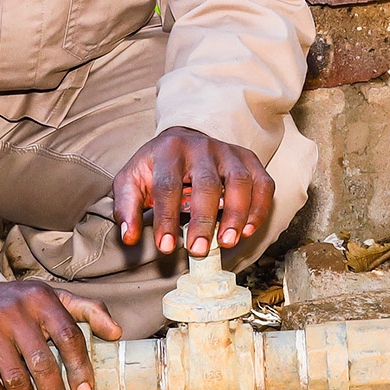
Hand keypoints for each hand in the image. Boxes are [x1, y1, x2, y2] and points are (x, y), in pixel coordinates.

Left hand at [115, 126, 274, 260]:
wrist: (182, 139)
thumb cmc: (156, 167)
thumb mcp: (131, 181)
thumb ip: (127, 208)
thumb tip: (129, 237)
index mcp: (168, 151)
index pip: (167, 186)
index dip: (167, 218)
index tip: (166, 247)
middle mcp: (201, 147)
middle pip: (207, 183)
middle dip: (204, 220)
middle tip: (199, 250)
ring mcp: (228, 151)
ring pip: (240, 181)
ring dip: (237, 215)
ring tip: (227, 242)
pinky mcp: (248, 159)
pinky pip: (262, 182)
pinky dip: (259, 208)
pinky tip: (248, 230)